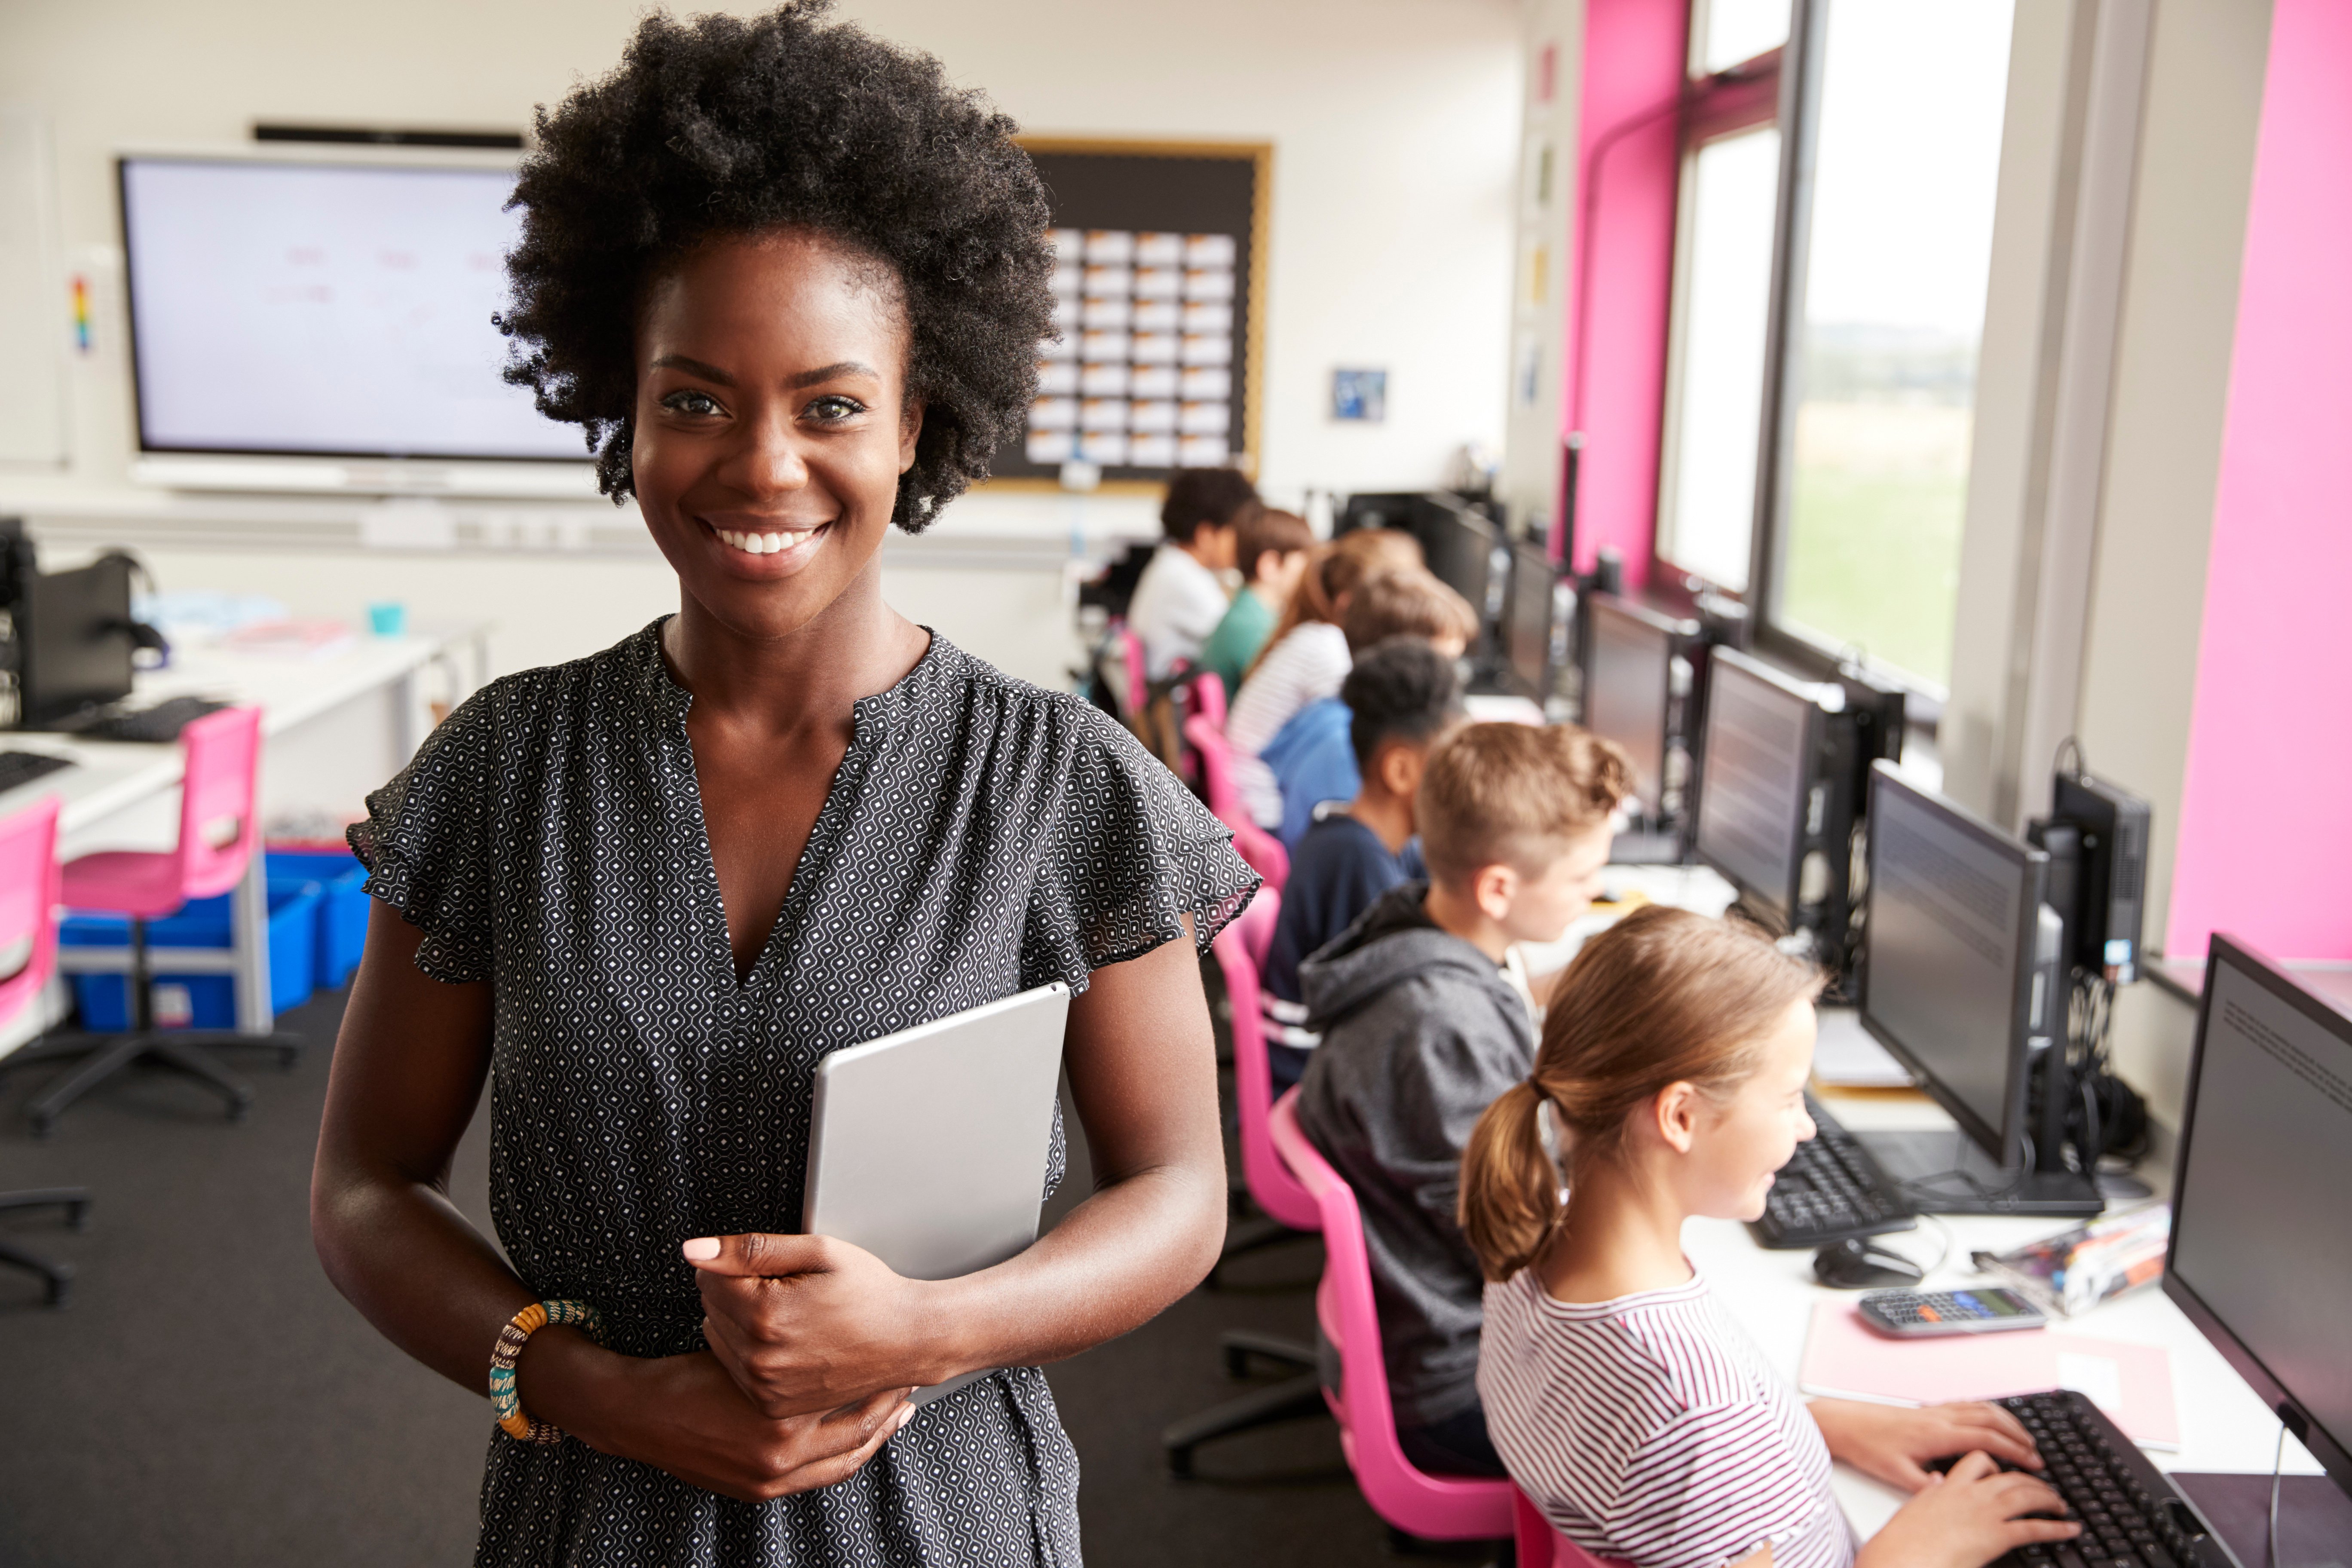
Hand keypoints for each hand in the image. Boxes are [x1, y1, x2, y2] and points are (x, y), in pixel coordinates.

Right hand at [522, 1331, 915, 1503]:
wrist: (638, 1413)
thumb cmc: (687, 1372)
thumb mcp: (742, 1345)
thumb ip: (783, 1338)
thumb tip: (832, 1325)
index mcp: (778, 1418)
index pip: (852, 1399)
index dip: (881, 1378)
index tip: (900, 1360)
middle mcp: (779, 1456)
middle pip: (858, 1436)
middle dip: (889, 1410)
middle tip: (910, 1387)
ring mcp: (770, 1479)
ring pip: (844, 1461)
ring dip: (873, 1436)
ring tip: (895, 1413)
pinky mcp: (758, 1489)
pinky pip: (819, 1475)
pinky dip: (842, 1455)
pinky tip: (853, 1437)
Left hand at [685, 1232, 944, 1417]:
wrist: (907, 1340)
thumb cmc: (869, 1293)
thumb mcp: (819, 1252)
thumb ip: (751, 1249)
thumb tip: (695, 1250)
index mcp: (767, 1314)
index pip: (707, 1277)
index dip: (735, 1263)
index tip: (770, 1267)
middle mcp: (760, 1357)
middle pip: (709, 1306)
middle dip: (736, 1290)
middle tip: (784, 1288)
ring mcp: (765, 1386)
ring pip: (716, 1336)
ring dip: (738, 1321)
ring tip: (785, 1314)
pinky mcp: (772, 1404)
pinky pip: (734, 1367)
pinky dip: (749, 1351)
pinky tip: (783, 1340)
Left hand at [1810, 1398, 2042, 1491]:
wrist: (1845, 1423)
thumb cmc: (1868, 1447)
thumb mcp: (1896, 1474)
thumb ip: (1924, 1485)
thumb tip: (1949, 1489)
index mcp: (1937, 1434)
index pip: (1987, 1439)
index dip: (2015, 1450)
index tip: (2034, 1462)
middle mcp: (1940, 1417)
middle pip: (1991, 1420)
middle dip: (2019, 1435)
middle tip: (2038, 1452)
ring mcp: (1935, 1410)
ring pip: (1981, 1408)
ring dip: (2007, 1420)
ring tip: (2025, 1436)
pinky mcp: (1928, 1409)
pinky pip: (1967, 1404)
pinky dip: (1988, 1410)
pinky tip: (1993, 1419)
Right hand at [1858, 1451, 2080, 1567]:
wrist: (1901, 1558)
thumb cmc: (1902, 1541)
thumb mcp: (1913, 1507)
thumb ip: (1928, 1491)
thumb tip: (1935, 1483)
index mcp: (1948, 1486)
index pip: (1979, 1461)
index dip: (1998, 1465)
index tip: (2007, 1471)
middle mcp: (1970, 1494)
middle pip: (2010, 1477)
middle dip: (2032, 1481)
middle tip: (2046, 1489)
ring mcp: (1984, 1513)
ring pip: (2026, 1494)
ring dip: (2049, 1498)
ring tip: (2061, 1504)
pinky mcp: (1996, 1536)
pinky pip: (2035, 1528)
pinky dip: (2057, 1528)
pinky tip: (2070, 1529)